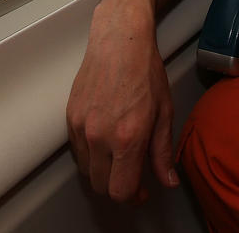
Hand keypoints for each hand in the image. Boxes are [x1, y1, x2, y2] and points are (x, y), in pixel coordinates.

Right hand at [67, 1, 179, 202]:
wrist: (120, 42)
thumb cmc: (145, 72)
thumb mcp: (164, 113)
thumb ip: (162, 152)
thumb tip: (168, 181)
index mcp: (127, 138)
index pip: (121, 190)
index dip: (133, 197)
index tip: (141, 190)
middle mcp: (100, 137)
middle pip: (101, 186)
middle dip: (117, 186)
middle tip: (132, 176)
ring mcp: (81, 127)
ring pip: (86, 170)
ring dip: (102, 171)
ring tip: (118, 156)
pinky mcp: (70, 117)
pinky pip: (77, 150)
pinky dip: (90, 154)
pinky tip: (105, 140)